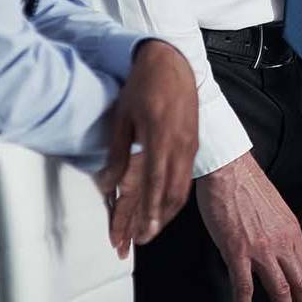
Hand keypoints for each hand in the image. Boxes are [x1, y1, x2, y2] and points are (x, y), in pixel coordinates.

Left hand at [99, 39, 196, 252]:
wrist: (171, 62)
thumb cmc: (143, 86)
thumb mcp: (122, 117)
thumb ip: (117, 153)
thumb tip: (107, 185)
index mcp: (160, 137)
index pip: (156, 184)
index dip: (149, 212)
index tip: (141, 233)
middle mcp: (180, 144)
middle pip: (174, 192)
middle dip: (159, 219)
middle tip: (144, 239)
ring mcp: (190, 143)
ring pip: (183, 186)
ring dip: (168, 210)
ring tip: (153, 227)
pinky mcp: (193, 141)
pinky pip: (185, 175)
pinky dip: (175, 194)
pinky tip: (165, 203)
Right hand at [198, 152, 301, 301]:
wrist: (228, 169)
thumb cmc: (246, 185)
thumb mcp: (273, 211)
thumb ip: (278, 234)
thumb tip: (277, 254)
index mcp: (291, 231)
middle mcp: (281, 242)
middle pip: (300, 285)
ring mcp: (261, 249)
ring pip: (279, 291)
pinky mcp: (238, 251)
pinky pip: (244, 288)